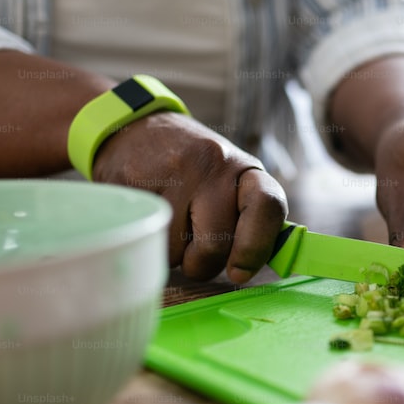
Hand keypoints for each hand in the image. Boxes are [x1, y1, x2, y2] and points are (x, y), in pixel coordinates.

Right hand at [93, 112, 287, 283]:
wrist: (136, 131)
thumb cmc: (192, 172)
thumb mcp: (229, 183)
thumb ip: (249, 220)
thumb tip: (252, 266)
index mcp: (244, 169)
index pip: (268, 206)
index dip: (256, 247)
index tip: (240, 272)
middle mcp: (213, 167)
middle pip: (215, 246)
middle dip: (204, 263)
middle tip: (195, 248)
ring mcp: (173, 174)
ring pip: (178, 253)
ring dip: (175, 254)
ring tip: (171, 223)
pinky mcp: (137, 184)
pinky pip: (149, 241)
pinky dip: (152, 242)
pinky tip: (151, 217)